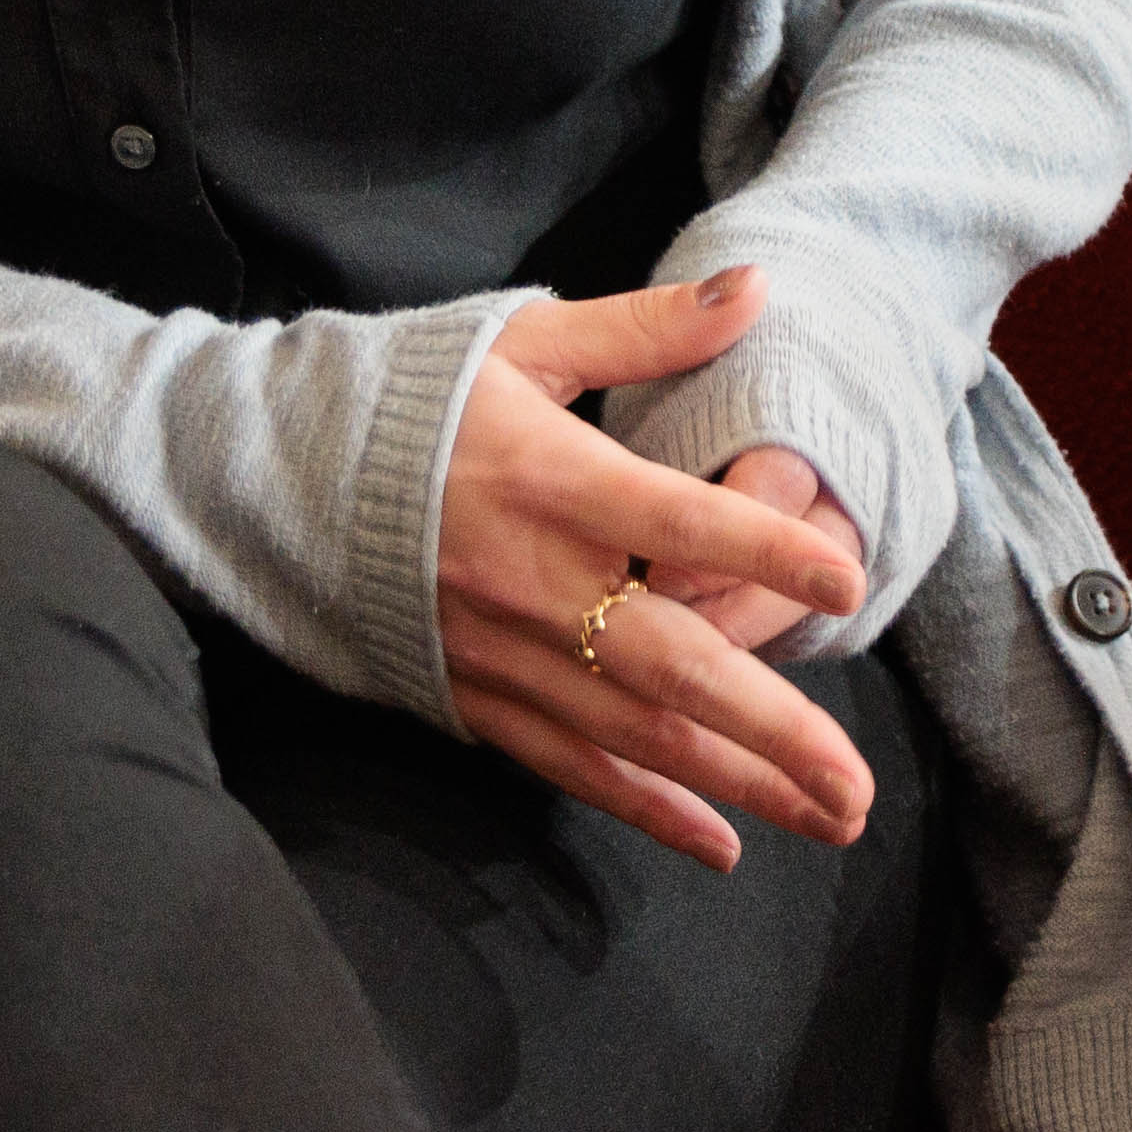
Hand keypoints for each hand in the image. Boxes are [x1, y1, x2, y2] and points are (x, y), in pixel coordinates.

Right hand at [438, 270, 872, 867]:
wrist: (275, 481)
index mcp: (555, 481)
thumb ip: (645, 328)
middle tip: (857, 789)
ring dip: (739, 785)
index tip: (847, 579)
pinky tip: (724, 844)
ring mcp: (507, 654)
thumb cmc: (413, 401)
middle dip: (775, 734)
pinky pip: (574, 766)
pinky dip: (649, 809)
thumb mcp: (523, 342)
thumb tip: (758, 287)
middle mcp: (536, 582)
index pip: (677, 522)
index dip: (764, 550)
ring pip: (638, 734)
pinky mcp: (479, 699)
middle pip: (673, 667)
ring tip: (831, 820)